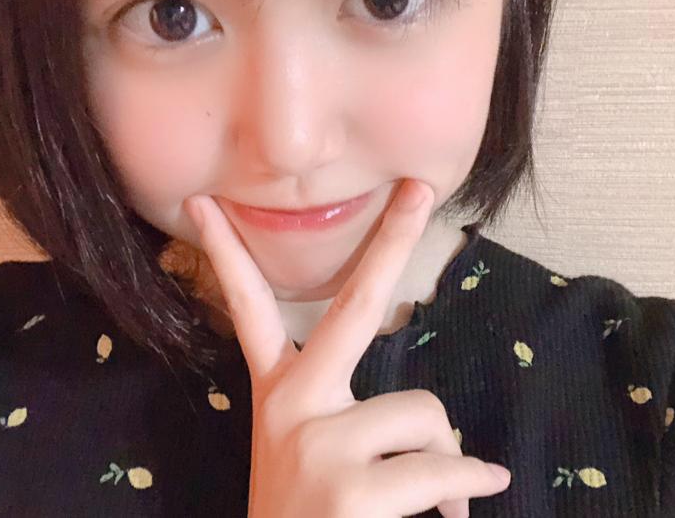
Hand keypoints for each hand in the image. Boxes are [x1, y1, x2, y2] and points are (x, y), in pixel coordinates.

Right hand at [185, 179, 510, 517]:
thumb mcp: (318, 461)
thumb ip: (367, 426)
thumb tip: (460, 444)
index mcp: (278, 394)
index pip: (246, 308)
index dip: (226, 252)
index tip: (206, 201)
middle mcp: (290, 405)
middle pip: (350, 303)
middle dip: (391, 238)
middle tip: (420, 189)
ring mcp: (317, 444)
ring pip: (426, 412)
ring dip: (446, 458)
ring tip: (429, 495)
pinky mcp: (351, 490)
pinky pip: (445, 467)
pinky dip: (468, 488)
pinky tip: (464, 508)